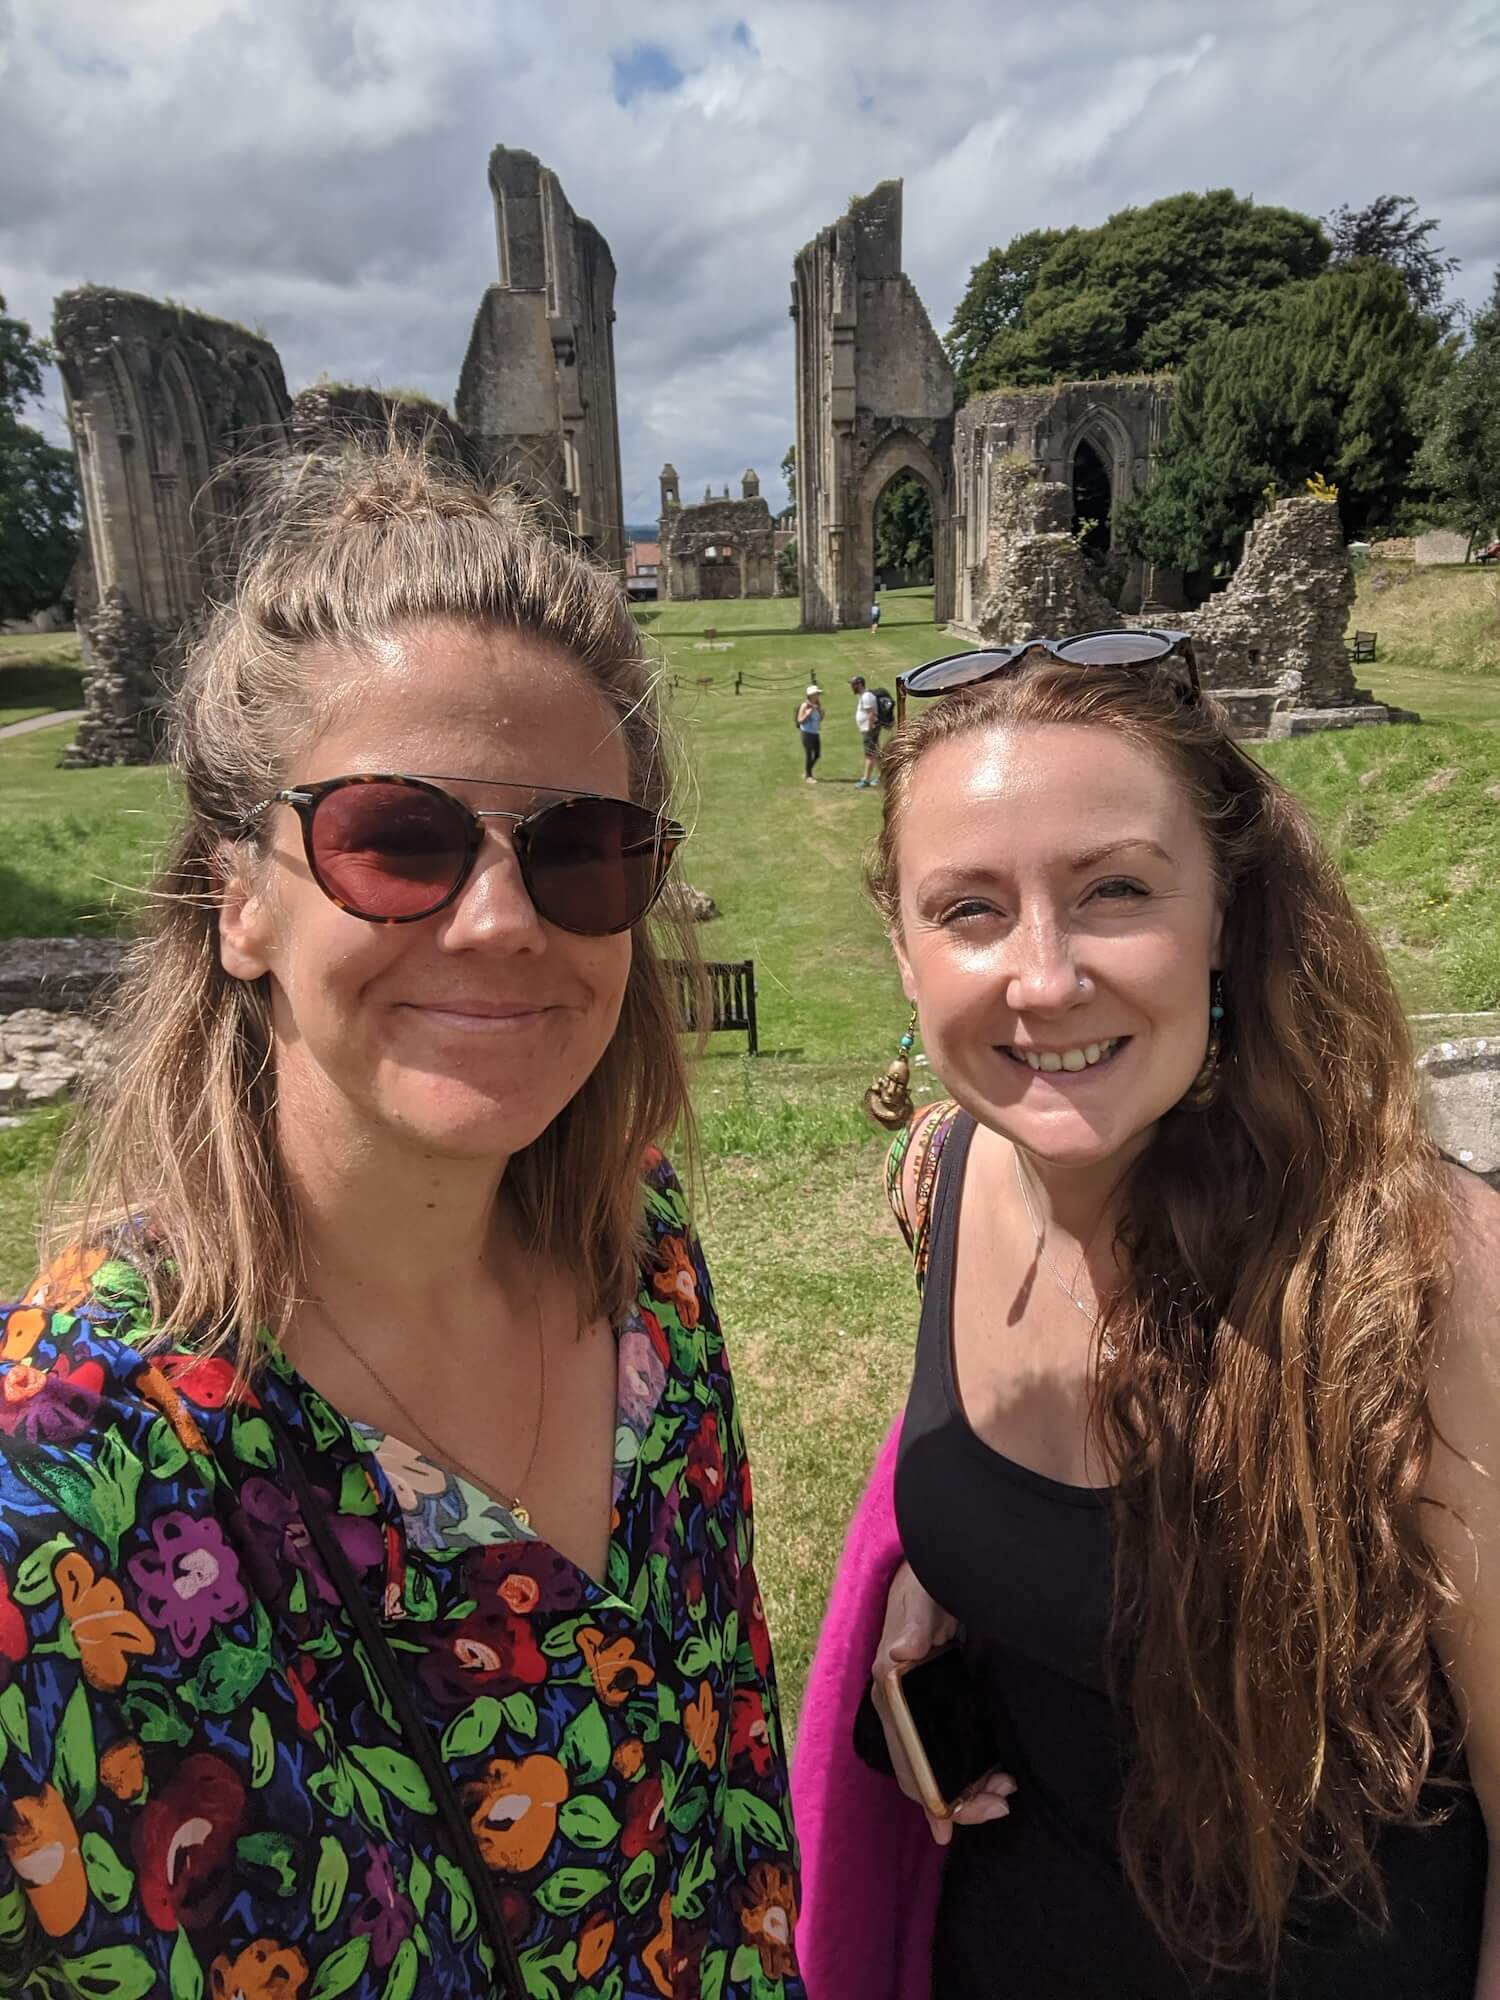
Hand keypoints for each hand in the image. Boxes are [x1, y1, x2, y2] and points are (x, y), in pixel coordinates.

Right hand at [869, 1563, 1016, 1846]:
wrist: (940, 1572)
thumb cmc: (925, 1584)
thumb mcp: (920, 1596)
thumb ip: (912, 1624)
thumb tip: (898, 1655)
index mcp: (889, 1694)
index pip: (904, 1760)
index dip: (926, 1797)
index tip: (953, 1824)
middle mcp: (901, 1710)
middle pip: (922, 1775)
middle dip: (958, 1800)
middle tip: (1001, 1804)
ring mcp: (923, 1711)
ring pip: (940, 1769)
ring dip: (970, 1790)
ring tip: (1006, 1790)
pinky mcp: (943, 1705)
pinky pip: (953, 1752)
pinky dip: (975, 1771)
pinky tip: (1000, 1772)